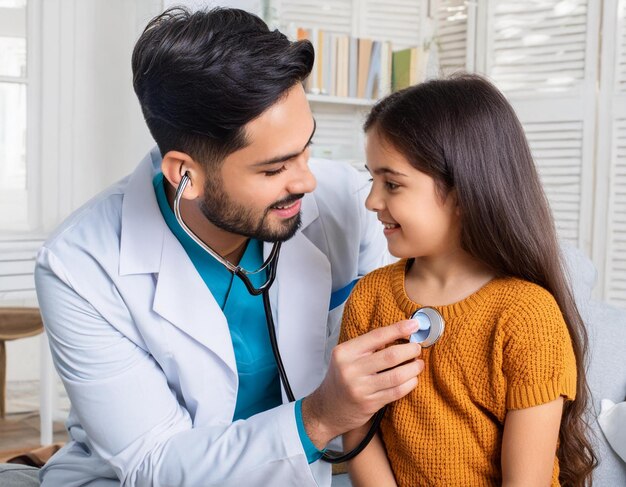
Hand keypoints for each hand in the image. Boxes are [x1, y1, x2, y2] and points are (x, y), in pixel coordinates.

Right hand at [302, 320, 423, 448]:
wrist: (327, 409)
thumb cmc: (342, 378)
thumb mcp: (346, 358)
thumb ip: (368, 347)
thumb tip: (399, 333)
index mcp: (345, 352)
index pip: (377, 336)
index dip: (398, 329)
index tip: (414, 325)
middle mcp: (350, 369)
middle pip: (390, 356)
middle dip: (410, 350)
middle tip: (417, 348)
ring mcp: (360, 388)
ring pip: (396, 376)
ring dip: (413, 368)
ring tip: (419, 364)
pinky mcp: (369, 404)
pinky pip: (396, 392)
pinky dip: (410, 384)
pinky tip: (413, 379)